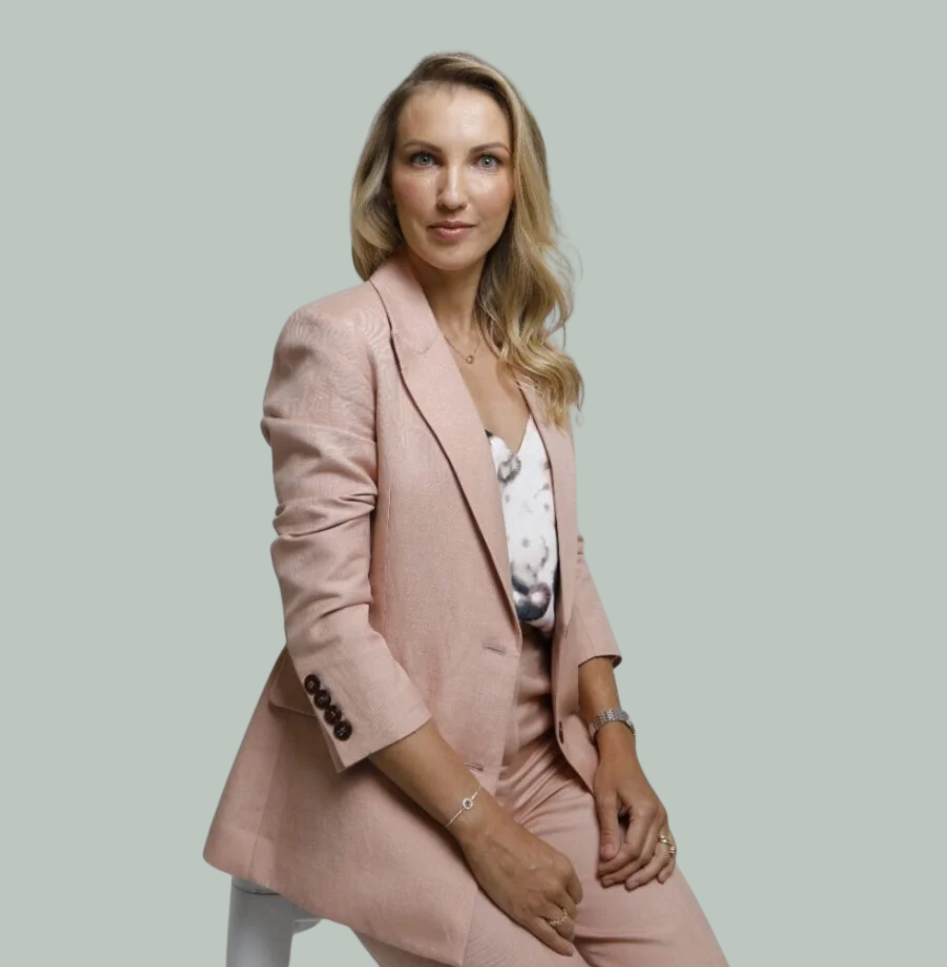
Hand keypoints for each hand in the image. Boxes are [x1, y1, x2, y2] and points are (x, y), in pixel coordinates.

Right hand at [453, 794, 582, 956]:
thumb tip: (552, 881)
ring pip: (563, 925)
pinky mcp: (525, 914)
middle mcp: (557, 887)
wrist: (488, 837)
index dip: (570, 899)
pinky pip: (548, 935)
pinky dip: (559, 945)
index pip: (576, 893)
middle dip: (567, 914)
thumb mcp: (542, 850)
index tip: (565, 902)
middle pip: (570, 910)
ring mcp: (542, 903)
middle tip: (561, 917)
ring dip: (564, 930)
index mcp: (563, 868)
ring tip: (564, 935)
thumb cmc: (511, 837)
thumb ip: (552, 869)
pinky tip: (566, 950)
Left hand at [592, 725, 676, 889]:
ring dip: (646, 873)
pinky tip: (661, 878)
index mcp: (645, 812)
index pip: (632, 850)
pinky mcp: (662, 819)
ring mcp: (663, 818)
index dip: (616, 865)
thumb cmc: (610, 773)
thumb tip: (607, 859)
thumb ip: (608, 829)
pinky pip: (669, 846)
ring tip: (629, 885)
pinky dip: (666, 863)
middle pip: (645, 856)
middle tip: (607, 881)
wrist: (621, 754)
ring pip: (661, 856)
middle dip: (626, 872)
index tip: (600, 873)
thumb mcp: (604, 799)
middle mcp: (659, 817)